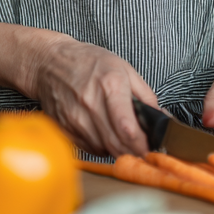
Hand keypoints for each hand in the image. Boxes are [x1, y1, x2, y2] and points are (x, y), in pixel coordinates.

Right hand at [23, 32, 158, 157]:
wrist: (49, 62)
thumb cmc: (89, 62)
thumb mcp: (124, 68)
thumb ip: (146, 96)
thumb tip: (163, 120)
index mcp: (110, 86)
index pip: (128, 130)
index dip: (144, 146)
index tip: (153, 150)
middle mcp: (90, 105)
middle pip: (118, 146)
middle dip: (134, 152)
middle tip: (142, 148)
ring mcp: (75, 119)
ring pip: (104, 150)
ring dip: (117, 148)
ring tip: (119, 133)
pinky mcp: (64, 129)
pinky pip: (89, 149)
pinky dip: (100, 146)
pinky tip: (101, 130)